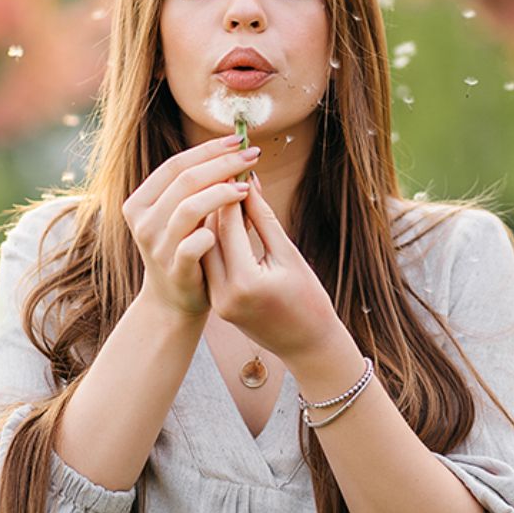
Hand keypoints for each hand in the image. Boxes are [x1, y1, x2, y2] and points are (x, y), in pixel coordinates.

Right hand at [122, 134, 259, 320]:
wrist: (174, 300)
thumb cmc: (188, 248)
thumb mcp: (190, 216)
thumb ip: (209, 187)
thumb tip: (243, 153)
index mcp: (141, 201)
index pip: (176, 165)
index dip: (209, 149)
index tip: (239, 140)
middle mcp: (143, 222)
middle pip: (184, 180)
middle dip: (222, 164)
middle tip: (252, 156)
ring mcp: (156, 247)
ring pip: (188, 208)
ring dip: (221, 193)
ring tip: (246, 188)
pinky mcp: (174, 269)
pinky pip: (192, 245)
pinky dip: (213, 231)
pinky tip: (234, 222)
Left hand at [200, 174, 341, 362]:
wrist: (307, 346)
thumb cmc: (308, 299)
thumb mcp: (289, 254)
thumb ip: (263, 218)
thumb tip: (246, 181)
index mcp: (245, 282)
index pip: (227, 225)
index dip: (229, 191)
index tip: (233, 166)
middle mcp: (224, 293)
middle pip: (208, 234)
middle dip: (215, 199)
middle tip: (223, 171)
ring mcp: (217, 300)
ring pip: (204, 247)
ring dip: (211, 217)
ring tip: (221, 189)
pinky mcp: (216, 302)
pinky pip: (209, 261)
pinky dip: (214, 237)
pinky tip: (221, 217)